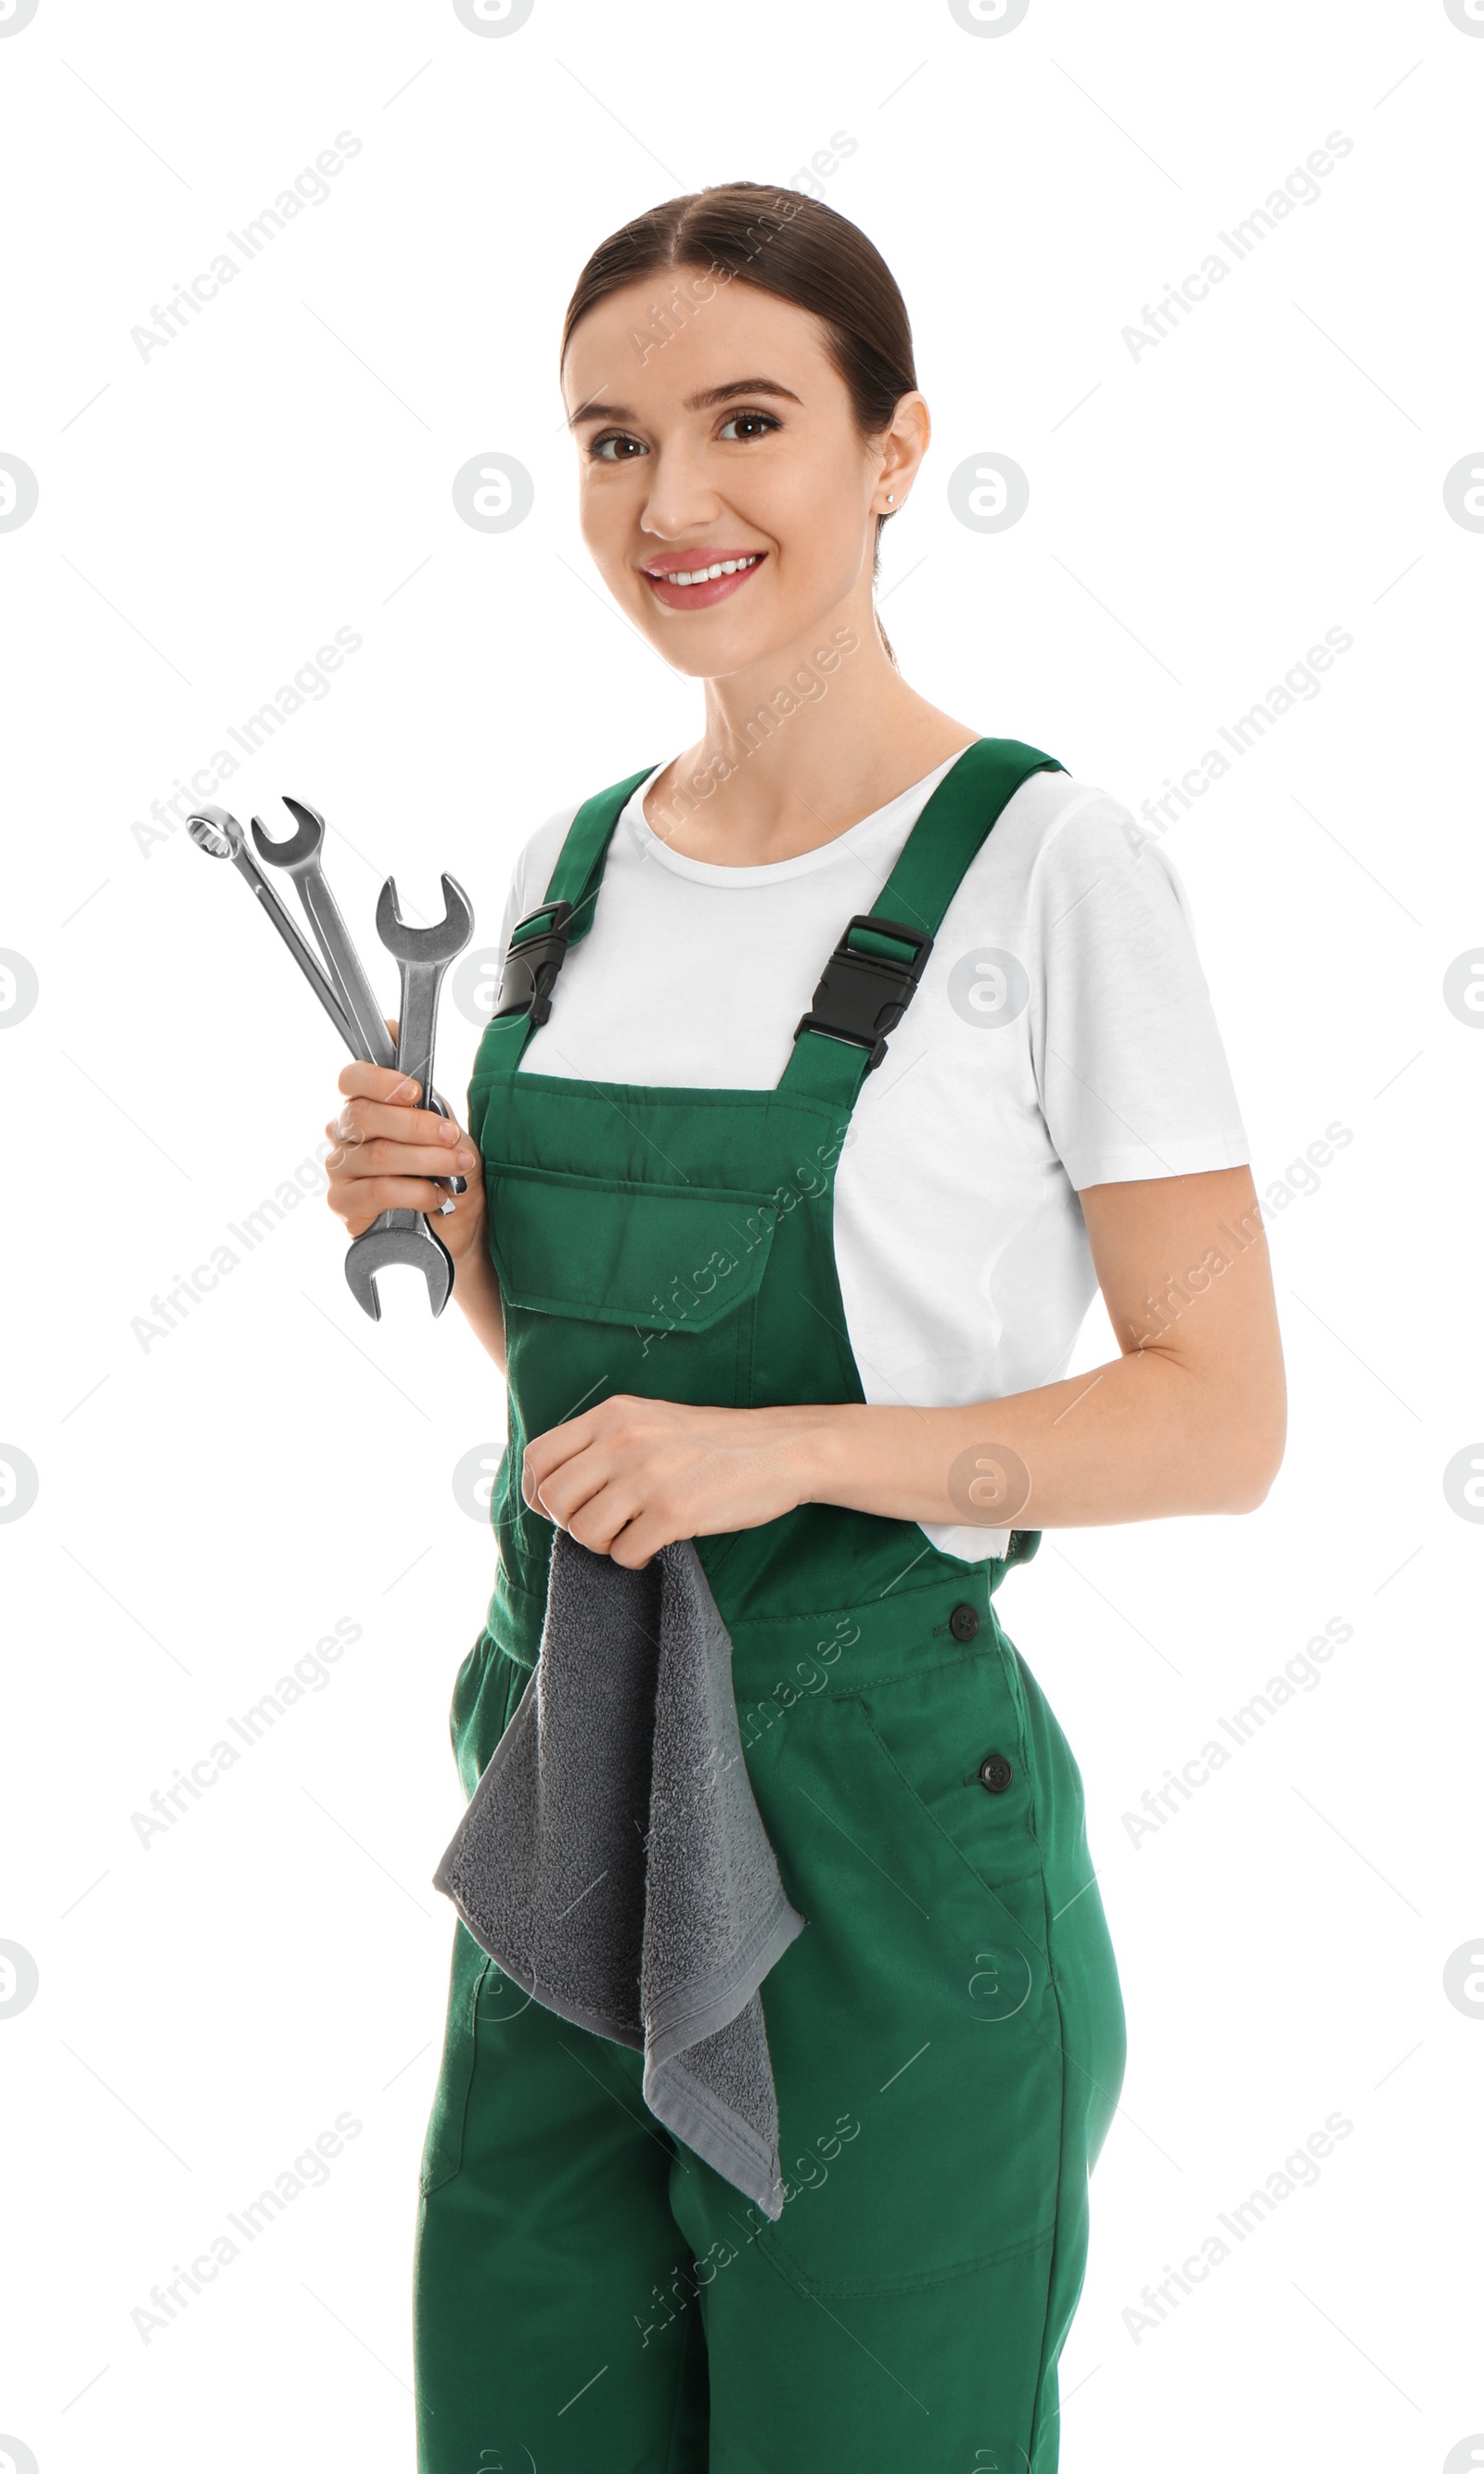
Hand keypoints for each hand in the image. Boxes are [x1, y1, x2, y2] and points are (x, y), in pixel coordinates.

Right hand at [323, 1017, 487, 1271]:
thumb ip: (420, 1088)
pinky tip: (434, 1197)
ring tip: (456, 1169)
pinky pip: (374, 1191)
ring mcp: (339, 1170)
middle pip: (364, 1116)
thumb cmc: (446, 1173)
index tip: (415, 1090)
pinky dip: (412, 1192)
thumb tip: (393, 1027)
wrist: (458, 1229)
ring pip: (376, 1155)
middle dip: (417, 1126)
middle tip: (451, 1138)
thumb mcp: (445, 1126)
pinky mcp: (343, 1205)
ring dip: (425, 1161)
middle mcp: (344, 1135)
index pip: (351, 1078)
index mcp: (365, 1106)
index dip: (380, 1080)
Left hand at [521, 1395, 815, 1567]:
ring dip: (601, 1546)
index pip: (538, 1457)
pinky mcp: (675, 1512)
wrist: (781, 1449)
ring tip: (629, 1536)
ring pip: (583, 1531)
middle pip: (553, 1500)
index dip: (538, 1492)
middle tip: (601, 1527)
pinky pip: (624, 1554)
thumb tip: (556, 1485)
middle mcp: (623, 1440)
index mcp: (612, 1414)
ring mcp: (648, 1476)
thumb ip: (605, 1441)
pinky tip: (655, 1546)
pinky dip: (634, 1559)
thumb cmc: (713, 1441)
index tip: (560, 1509)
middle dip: (570, 1524)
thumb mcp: (650, 1420)